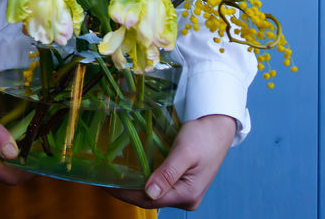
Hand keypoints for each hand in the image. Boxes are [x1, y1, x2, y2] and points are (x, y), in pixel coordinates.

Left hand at [110, 114, 236, 210]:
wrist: (219, 125)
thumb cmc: (203, 136)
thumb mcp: (184, 152)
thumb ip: (167, 173)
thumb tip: (150, 193)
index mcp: (188, 195)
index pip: (149, 200)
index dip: (125, 194)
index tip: (105, 185)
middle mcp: (186, 198)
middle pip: (150, 199)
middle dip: (127, 191)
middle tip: (105, 179)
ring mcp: (185, 190)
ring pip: (154, 192)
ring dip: (134, 186)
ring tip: (113, 176)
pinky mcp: (183, 181)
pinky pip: (160, 184)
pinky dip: (144, 179)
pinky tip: (132, 172)